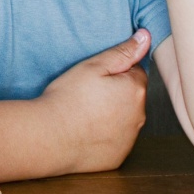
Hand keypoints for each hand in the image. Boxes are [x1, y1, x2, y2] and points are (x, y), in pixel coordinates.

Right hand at [41, 30, 150, 172]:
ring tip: (85, 113)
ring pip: (125, 119)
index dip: (115, 72)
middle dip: (116, 93)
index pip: (136, 72)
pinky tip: (85, 131)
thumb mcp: (93, 66)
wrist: (47, 137)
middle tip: (88, 93)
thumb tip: (146, 36)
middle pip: (132, 97)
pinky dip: (105, 135)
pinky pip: (116, 141)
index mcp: (135, 90)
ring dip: (112, 114)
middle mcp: (139, 116)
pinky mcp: (117, 157)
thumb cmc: (67, 98)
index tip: (96, 77)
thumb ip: (123, 51)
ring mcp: (129, 139)